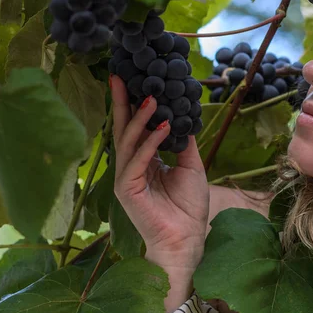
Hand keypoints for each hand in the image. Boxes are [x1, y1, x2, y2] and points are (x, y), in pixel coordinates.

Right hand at [110, 74, 208, 271]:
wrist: (188, 238)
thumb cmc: (188, 206)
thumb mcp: (191, 166)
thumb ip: (184, 142)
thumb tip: (184, 117)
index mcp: (144, 160)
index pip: (135, 127)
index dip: (133, 105)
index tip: (134, 80)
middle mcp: (131, 166)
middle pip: (123, 128)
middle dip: (122, 101)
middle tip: (122, 75)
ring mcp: (125, 177)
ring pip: (128, 141)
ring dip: (139, 118)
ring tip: (153, 98)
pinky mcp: (126, 189)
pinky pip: (137, 160)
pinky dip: (150, 142)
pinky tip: (163, 126)